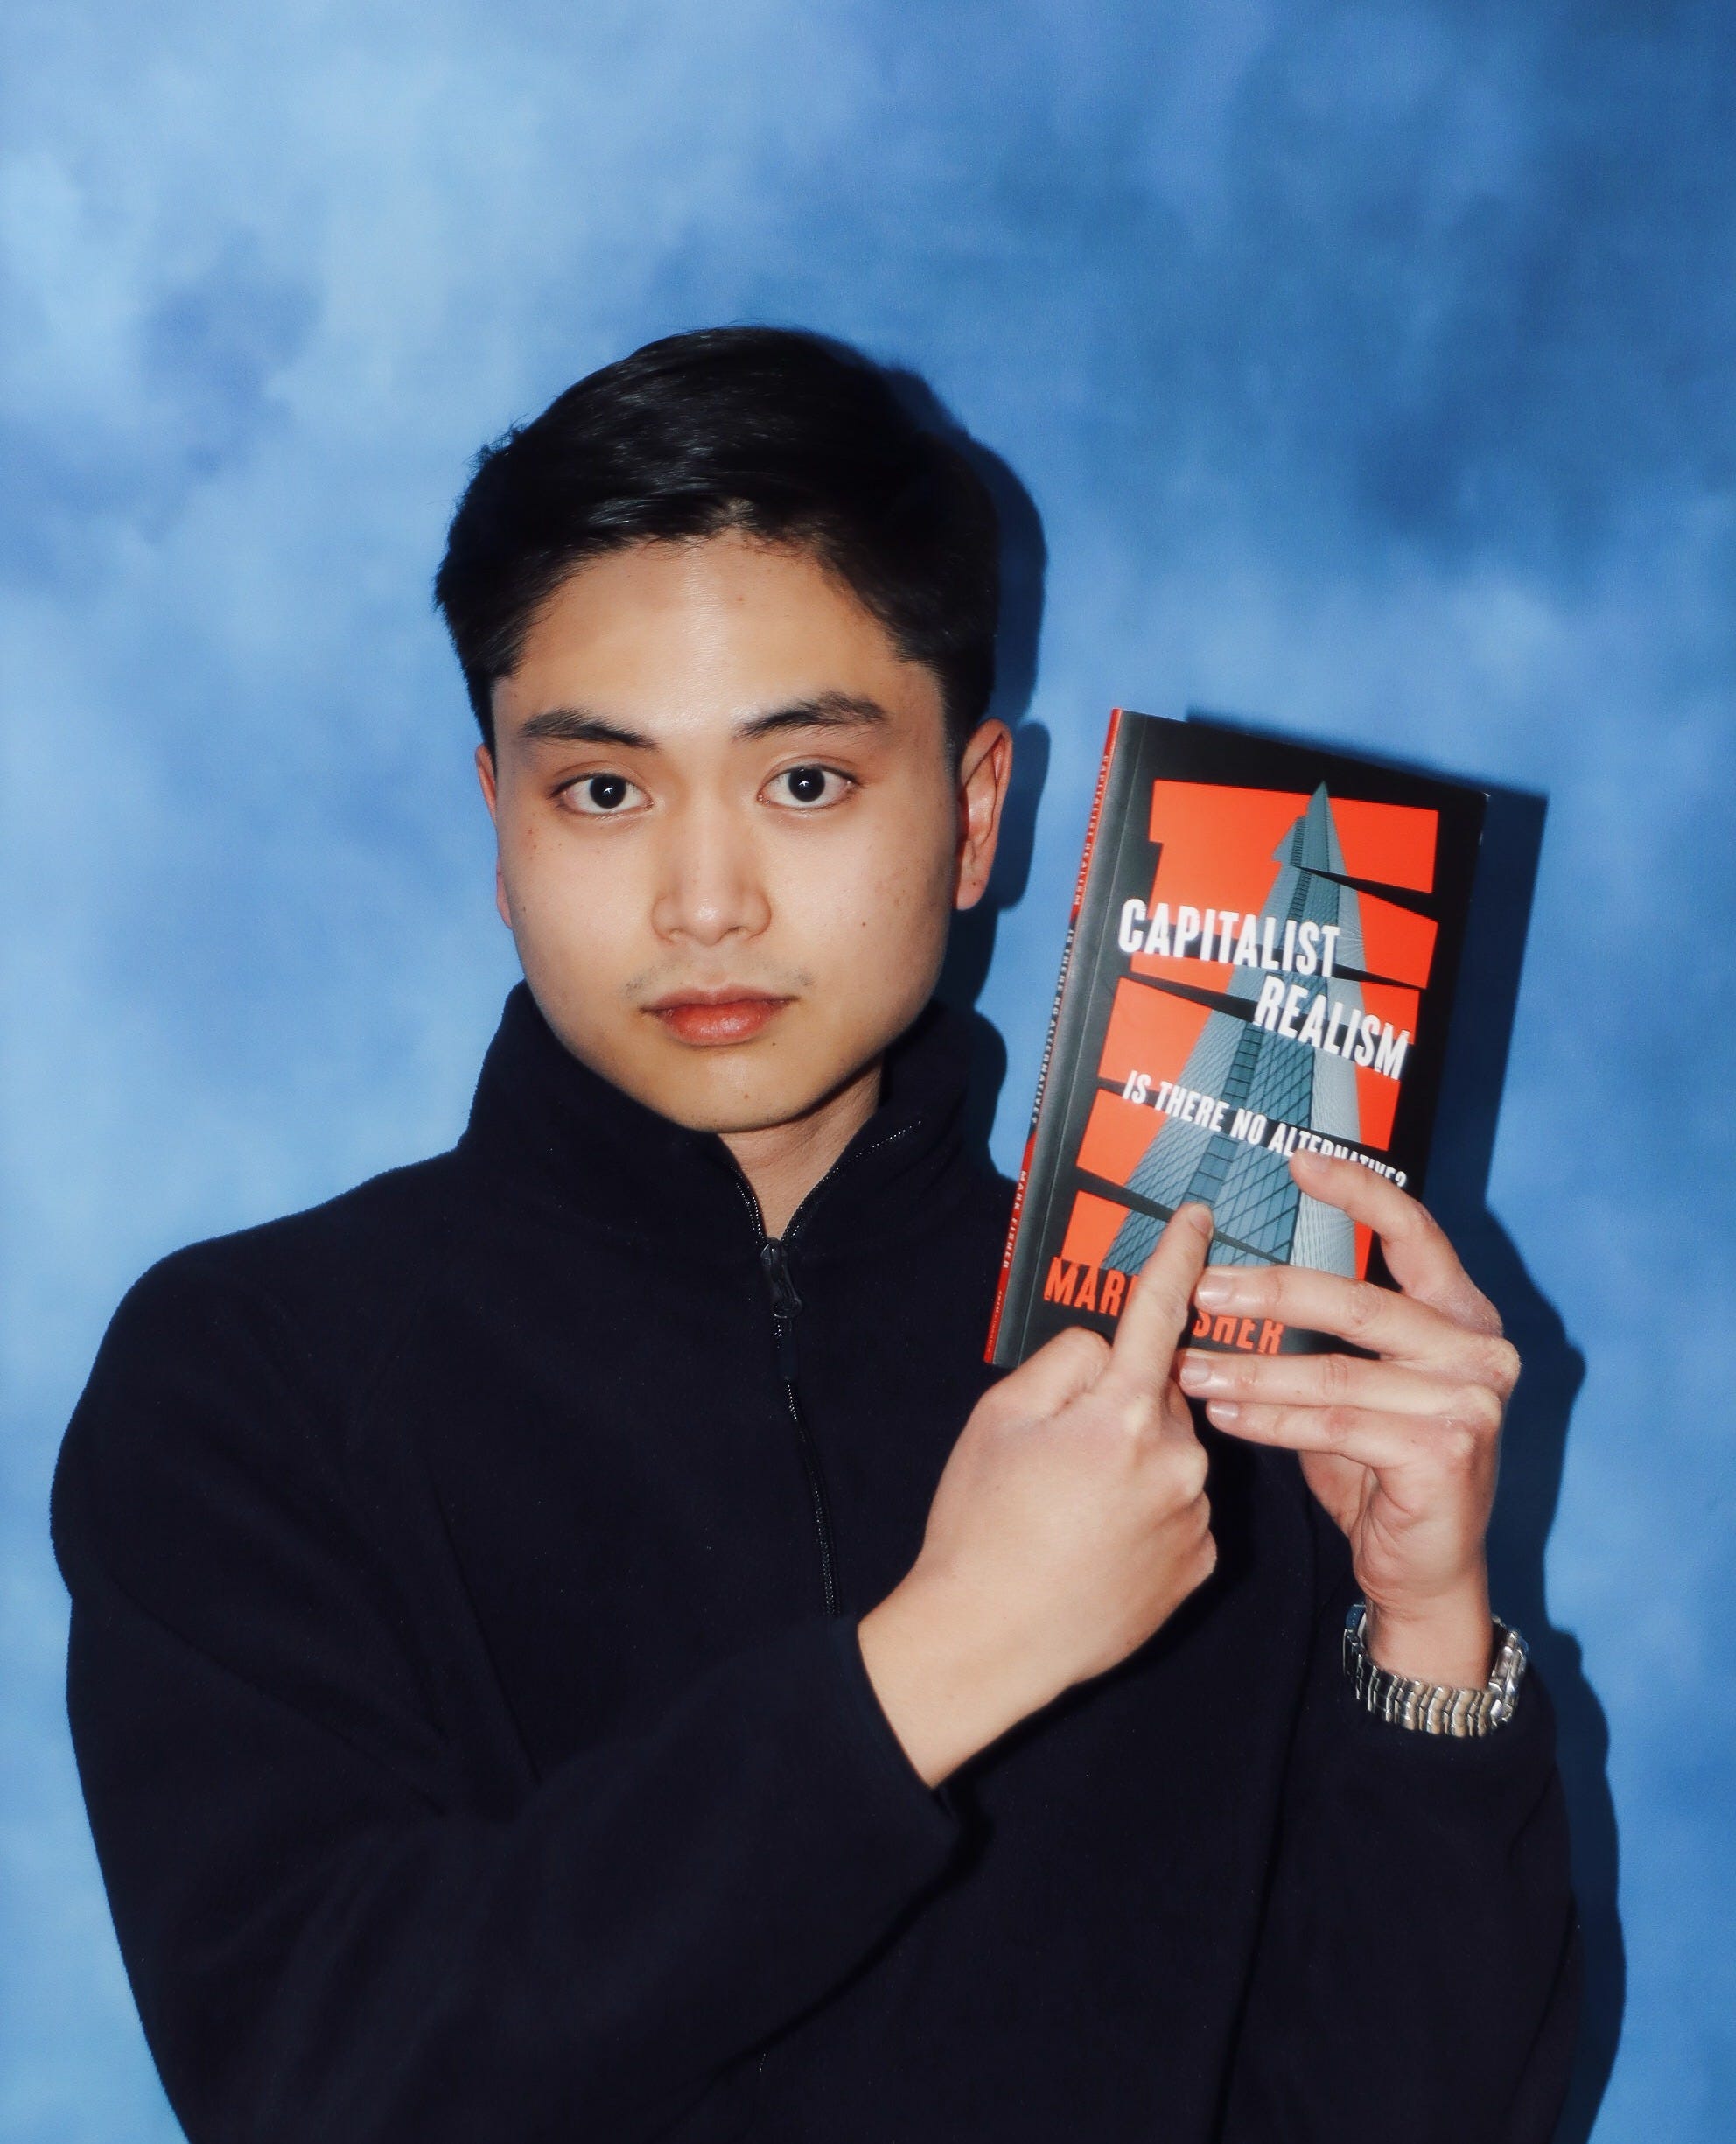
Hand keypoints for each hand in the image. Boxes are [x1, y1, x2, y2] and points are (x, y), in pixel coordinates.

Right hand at [859, 1203, 1216, 1785]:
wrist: (987, 1643)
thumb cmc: (982, 1526)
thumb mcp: (998, 1419)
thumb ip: (1063, 1363)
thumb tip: (1104, 1350)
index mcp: (1120, 1413)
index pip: (1159, 1314)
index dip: (1177, 1258)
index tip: (1198, 1217)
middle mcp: (1177, 1459)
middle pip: (1159, 1393)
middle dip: (1120, 1403)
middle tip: (1056, 1453)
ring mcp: (1196, 1517)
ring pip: (1171, 1453)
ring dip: (1135, 1461)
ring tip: (1069, 1512)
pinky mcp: (1201, 1564)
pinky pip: (1179, 1509)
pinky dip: (1147, 1512)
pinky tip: (1097, 1545)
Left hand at [1177, 1148, 1518, 1687]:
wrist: (1424, 1572)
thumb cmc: (1380, 1468)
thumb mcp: (1358, 1386)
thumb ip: (1328, 1334)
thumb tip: (1236, 1276)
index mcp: (1464, 1316)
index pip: (1416, 1234)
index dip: (1359, 1193)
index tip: (1296, 1162)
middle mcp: (1480, 1351)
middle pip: (1359, 1303)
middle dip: (1270, 1293)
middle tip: (1201, 1289)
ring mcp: (1471, 1403)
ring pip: (1335, 1373)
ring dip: (1252, 1369)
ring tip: (1188, 1367)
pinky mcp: (1447, 1454)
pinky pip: (1336, 1425)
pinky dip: (1271, 1420)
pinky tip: (1224, 1414)